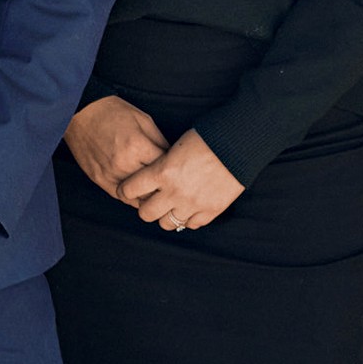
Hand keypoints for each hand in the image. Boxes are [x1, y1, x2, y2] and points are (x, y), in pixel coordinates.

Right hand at [64, 94, 167, 197]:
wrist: (80, 112)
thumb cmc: (112, 112)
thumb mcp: (143, 120)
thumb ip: (160, 141)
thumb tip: (172, 159)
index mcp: (138, 146)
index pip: (165, 168)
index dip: (174, 168)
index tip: (176, 167)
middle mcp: (124, 164)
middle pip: (154, 186)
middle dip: (163, 183)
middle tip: (169, 180)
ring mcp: (111, 174)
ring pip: (139, 196)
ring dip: (149, 193)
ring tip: (155, 187)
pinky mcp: (100, 180)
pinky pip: (122, 198)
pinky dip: (133, 197)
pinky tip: (139, 190)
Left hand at [117, 130, 244, 231]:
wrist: (237, 144)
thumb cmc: (205, 139)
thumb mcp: (174, 147)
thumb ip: (160, 166)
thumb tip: (150, 179)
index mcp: (162, 171)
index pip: (130, 190)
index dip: (125, 190)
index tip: (126, 190)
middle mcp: (174, 191)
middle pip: (146, 213)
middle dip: (144, 207)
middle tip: (148, 201)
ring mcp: (193, 203)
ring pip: (166, 224)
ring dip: (165, 216)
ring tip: (169, 206)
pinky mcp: (211, 210)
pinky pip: (191, 225)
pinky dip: (187, 218)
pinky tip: (188, 208)